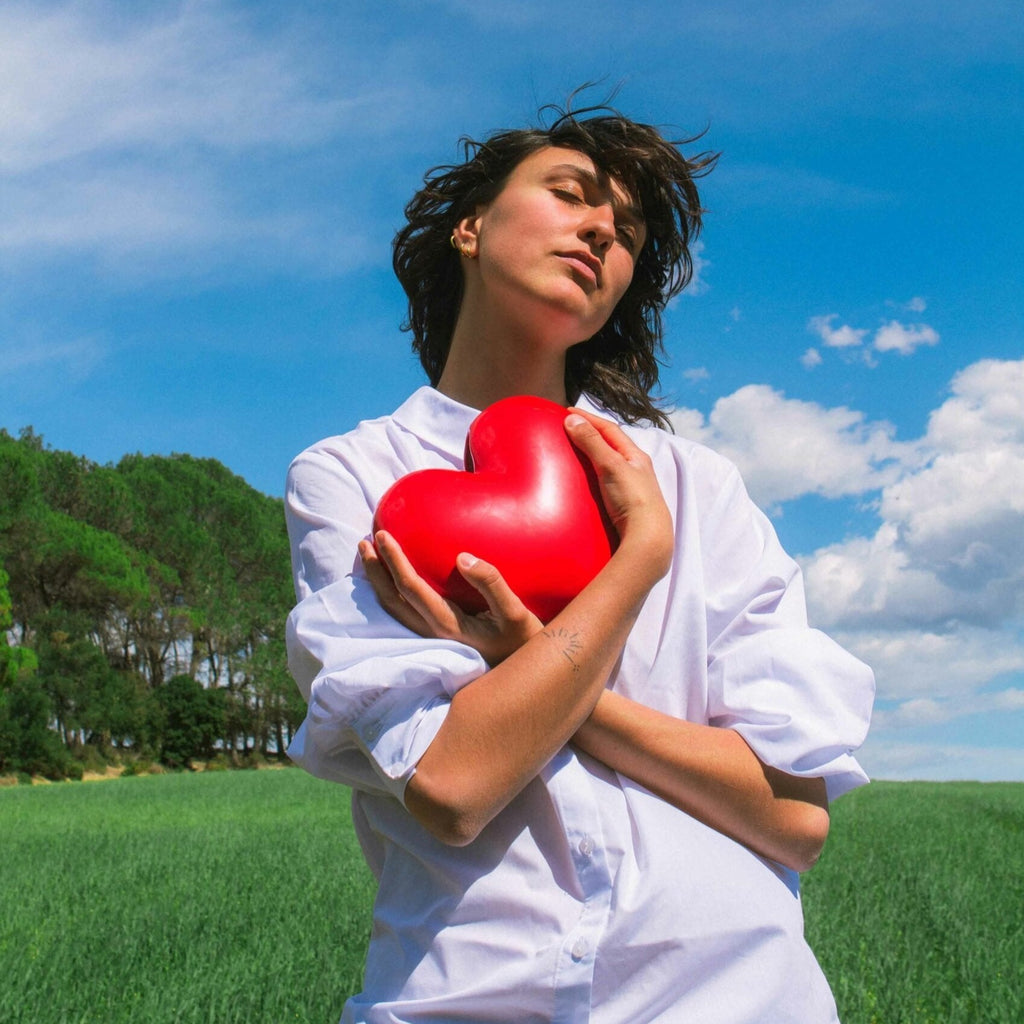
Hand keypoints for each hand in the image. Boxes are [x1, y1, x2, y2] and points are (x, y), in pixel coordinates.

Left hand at [359, 531, 542, 665]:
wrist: (526, 680)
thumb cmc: (524, 641)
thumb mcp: (516, 613)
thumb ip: (492, 584)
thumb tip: (462, 557)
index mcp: (447, 625)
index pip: (410, 589)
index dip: (394, 561)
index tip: (382, 535)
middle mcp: (433, 634)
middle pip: (393, 601)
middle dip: (376, 570)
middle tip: (365, 541)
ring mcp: (433, 639)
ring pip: (394, 611)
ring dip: (378, 583)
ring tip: (369, 557)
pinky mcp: (439, 640)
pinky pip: (405, 615)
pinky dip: (391, 595)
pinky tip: (393, 581)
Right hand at [563, 410, 673, 578]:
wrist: (647, 538)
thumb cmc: (632, 498)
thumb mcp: (611, 465)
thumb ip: (592, 442)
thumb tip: (572, 420)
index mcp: (635, 456)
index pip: (610, 429)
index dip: (589, 418)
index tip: (568, 412)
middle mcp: (636, 469)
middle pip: (611, 445)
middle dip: (592, 434)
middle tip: (570, 429)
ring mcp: (631, 488)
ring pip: (610, 464)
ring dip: (593, 455)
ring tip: (573, 452)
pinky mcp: (624, 505)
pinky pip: (606, 483)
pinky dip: (594, 475)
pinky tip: (585, 482)